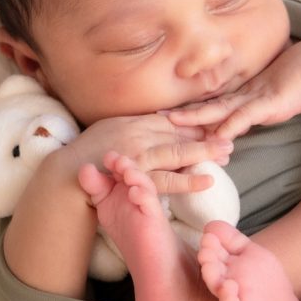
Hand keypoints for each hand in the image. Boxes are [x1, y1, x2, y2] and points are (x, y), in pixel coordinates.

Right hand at [59, 113, 233, 194]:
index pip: (173, 119)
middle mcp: (139, 134)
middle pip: (179, 132)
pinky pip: (165, 180)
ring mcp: (137, 156)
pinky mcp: (135, 177)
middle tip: (232, 134)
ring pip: (177, 153)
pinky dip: (187, 180)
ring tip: (226, 154)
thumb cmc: (89, 149)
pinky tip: (207, 180)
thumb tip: (163, 121)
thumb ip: (138, 124)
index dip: (197, 120)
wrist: (68, 172)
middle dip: (207, 133)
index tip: (218, 121)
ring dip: (203, 153)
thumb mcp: (114, 126)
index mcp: (135, 121)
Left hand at [164, 38, 300, 140]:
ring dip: (196, 117)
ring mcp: (253, 98)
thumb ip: (249, 112)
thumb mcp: (267, 101)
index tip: (161, 117)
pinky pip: (246, 116)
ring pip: (219, 109)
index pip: (207, 105)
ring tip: (174, 122)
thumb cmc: (296, 83)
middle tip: (153, 118)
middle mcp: (241, 96)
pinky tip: (217, 134)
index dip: (185, 111)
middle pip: (204, 105)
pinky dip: (231, 126)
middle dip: (180, 113)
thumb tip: (231, 127)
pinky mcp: (269, 103)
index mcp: (239, 96)